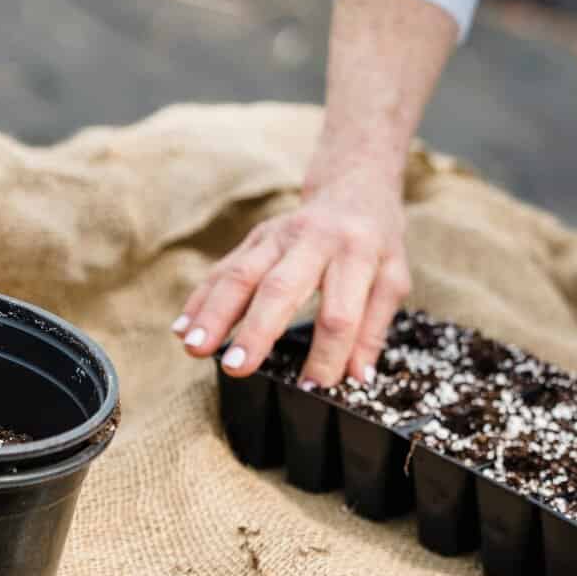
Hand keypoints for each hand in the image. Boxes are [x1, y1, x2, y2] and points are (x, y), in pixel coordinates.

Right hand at [174, 166, 410, 384]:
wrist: (354, 188)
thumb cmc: (376, 244)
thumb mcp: (393, 280)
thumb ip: (374, 329)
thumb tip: (357, 379)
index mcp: (356, 254)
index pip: (339, 313)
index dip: (327, 353)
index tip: (313, 387)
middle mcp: (313, 241)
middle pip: (281, 288)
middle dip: (257, 330)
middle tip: (237, 366)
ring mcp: (278, 236)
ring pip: (241, 274)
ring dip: (215, 313)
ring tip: (195, 348)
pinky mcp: (255, 237)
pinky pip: (224, 268)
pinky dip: (201, 298)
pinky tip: (183, 327)